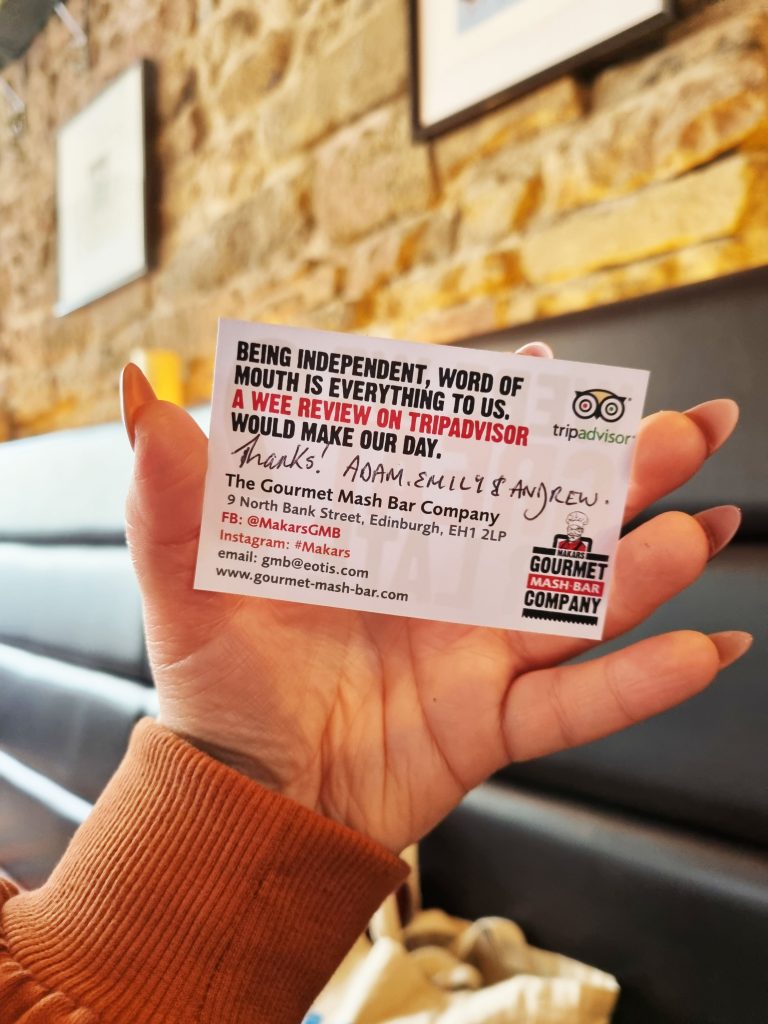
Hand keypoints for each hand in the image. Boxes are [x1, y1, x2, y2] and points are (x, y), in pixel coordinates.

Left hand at [121, 349, 749, 852]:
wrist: (244, 797)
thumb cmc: (218, 679)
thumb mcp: (183, 575)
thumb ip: (171, 485)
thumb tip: (141, 384)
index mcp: (388, 535)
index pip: (459, 453)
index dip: (506, 410)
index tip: (547, 371)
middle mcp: (446, 584)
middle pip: (548, 518)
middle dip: (623, 472)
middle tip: (690, 423)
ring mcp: (477, 652)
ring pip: (581, 601)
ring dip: (651, 565)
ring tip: (708, 523)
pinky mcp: (492, 724)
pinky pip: (577, 705)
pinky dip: (643, 684)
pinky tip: (709, 648)